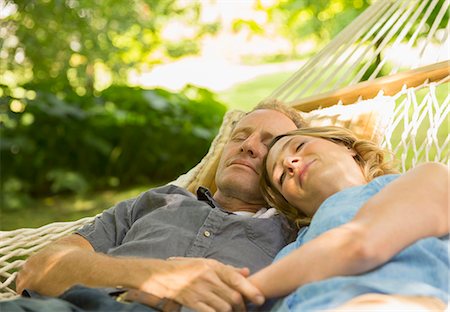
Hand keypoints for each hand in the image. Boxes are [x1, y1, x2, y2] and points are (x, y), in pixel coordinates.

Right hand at [138, 257, 264, 311]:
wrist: (165, 276)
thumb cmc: (188, 268)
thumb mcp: (208, 263)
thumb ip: (228, 269)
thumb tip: (247, 272)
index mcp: (213, 267)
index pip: (236, 279)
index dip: (250, 290)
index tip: (260, 299)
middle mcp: (208, 278)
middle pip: (232, 296)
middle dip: (242, 306)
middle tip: (245, 310)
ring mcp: (200, 291)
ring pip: (224, 307)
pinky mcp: (193, 303)